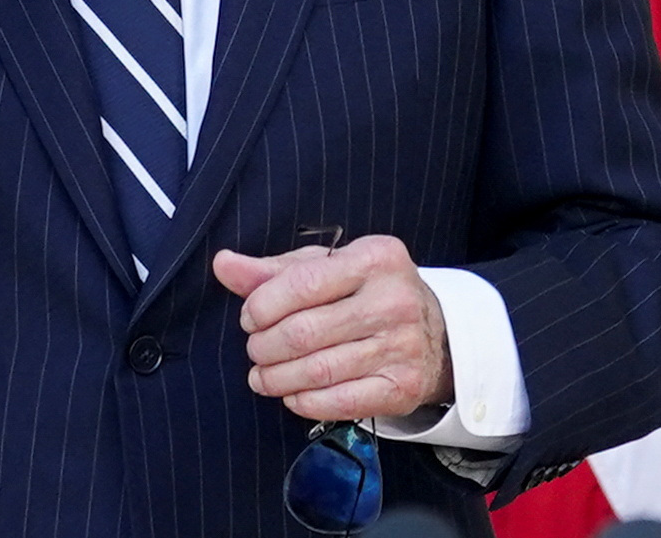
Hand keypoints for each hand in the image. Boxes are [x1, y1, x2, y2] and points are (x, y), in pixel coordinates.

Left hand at [212, 237, 452, 421]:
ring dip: (276, 378)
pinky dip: (304, 402)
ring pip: (318, 371)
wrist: (438, 334)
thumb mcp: (330, 268)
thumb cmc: (369, 293)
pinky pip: (339, 402)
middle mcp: (394, 301)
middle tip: (255, 349)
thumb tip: (223, 264)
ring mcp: (402, 346)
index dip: (262, 305)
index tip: (250, 317)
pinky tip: (292, 393)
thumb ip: (275, 269)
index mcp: (376, 258)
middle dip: (265, 346)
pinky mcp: (402, 387)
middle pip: (305, 332)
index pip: (303, 283)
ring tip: (263, 375)